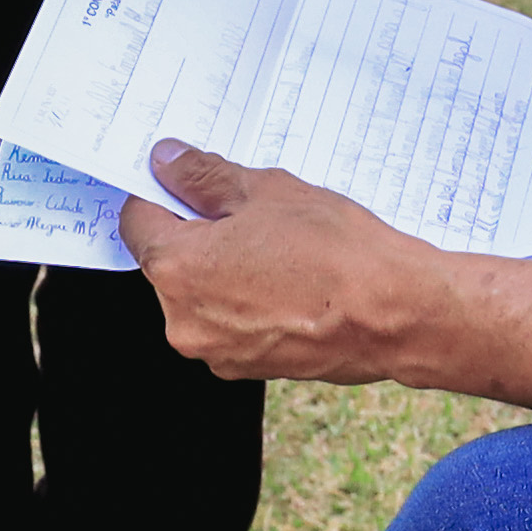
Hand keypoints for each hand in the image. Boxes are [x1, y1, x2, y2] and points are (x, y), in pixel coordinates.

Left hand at [122, 139, 439, 383]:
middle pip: (169, 261)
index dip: (161, 194)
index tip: (187, 182)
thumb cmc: (335, 251)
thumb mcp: (266, 191)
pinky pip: (229, 322)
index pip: (138, 221)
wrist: (394, 314)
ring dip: (225, 269)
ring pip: (201, 294)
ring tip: (281, 248)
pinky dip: (246, 301)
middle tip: (252, 213)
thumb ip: (205, 177)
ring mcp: (214, 350)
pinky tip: (290, 280)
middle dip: (200, 234)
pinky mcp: (245, 368)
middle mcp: (183, 320)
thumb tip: (168, 162)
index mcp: (176, 269)